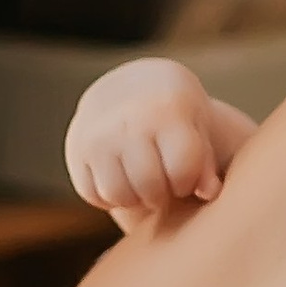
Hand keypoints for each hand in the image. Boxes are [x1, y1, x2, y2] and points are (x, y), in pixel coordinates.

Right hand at [64, 58, 256, 223]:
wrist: (130, 88)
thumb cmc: (177, 116)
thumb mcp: (198, 129)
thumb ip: (206, 164)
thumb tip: (209, 193)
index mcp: (167, 111)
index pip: (181, 170)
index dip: (188, 181)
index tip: (186, 173)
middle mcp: (128, 121)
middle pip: (149, 187)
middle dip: (162, 194)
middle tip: (164, 183)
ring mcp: (97, 136)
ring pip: (118, 195)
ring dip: (134, 198)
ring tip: (144, 182)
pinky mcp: (76, 151)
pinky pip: (93, 194)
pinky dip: (109, 196)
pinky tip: (123, 178)